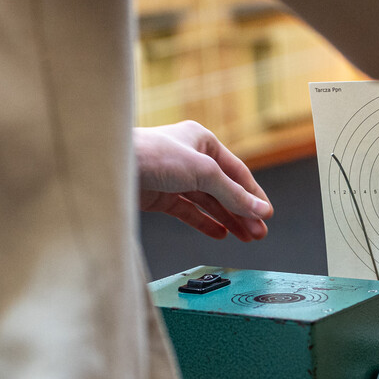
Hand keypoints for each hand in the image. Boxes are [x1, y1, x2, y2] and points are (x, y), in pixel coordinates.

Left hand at [135, 121, 273, 240]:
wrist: (111, 165)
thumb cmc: (152, 155)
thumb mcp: (203, 172)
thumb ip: (233, 194)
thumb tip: (260, 210)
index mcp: (202, 141)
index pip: (236, 171)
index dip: (253, 194)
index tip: (267, 214)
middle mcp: (189, 158)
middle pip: (223, 189)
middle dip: (242, 211)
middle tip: (259, 232)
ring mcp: (174, 178)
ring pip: (208, 202)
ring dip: (228, 219)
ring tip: (246, 237)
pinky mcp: (160, 196)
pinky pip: (188, 211)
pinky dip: (204, 223)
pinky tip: (220, 233)